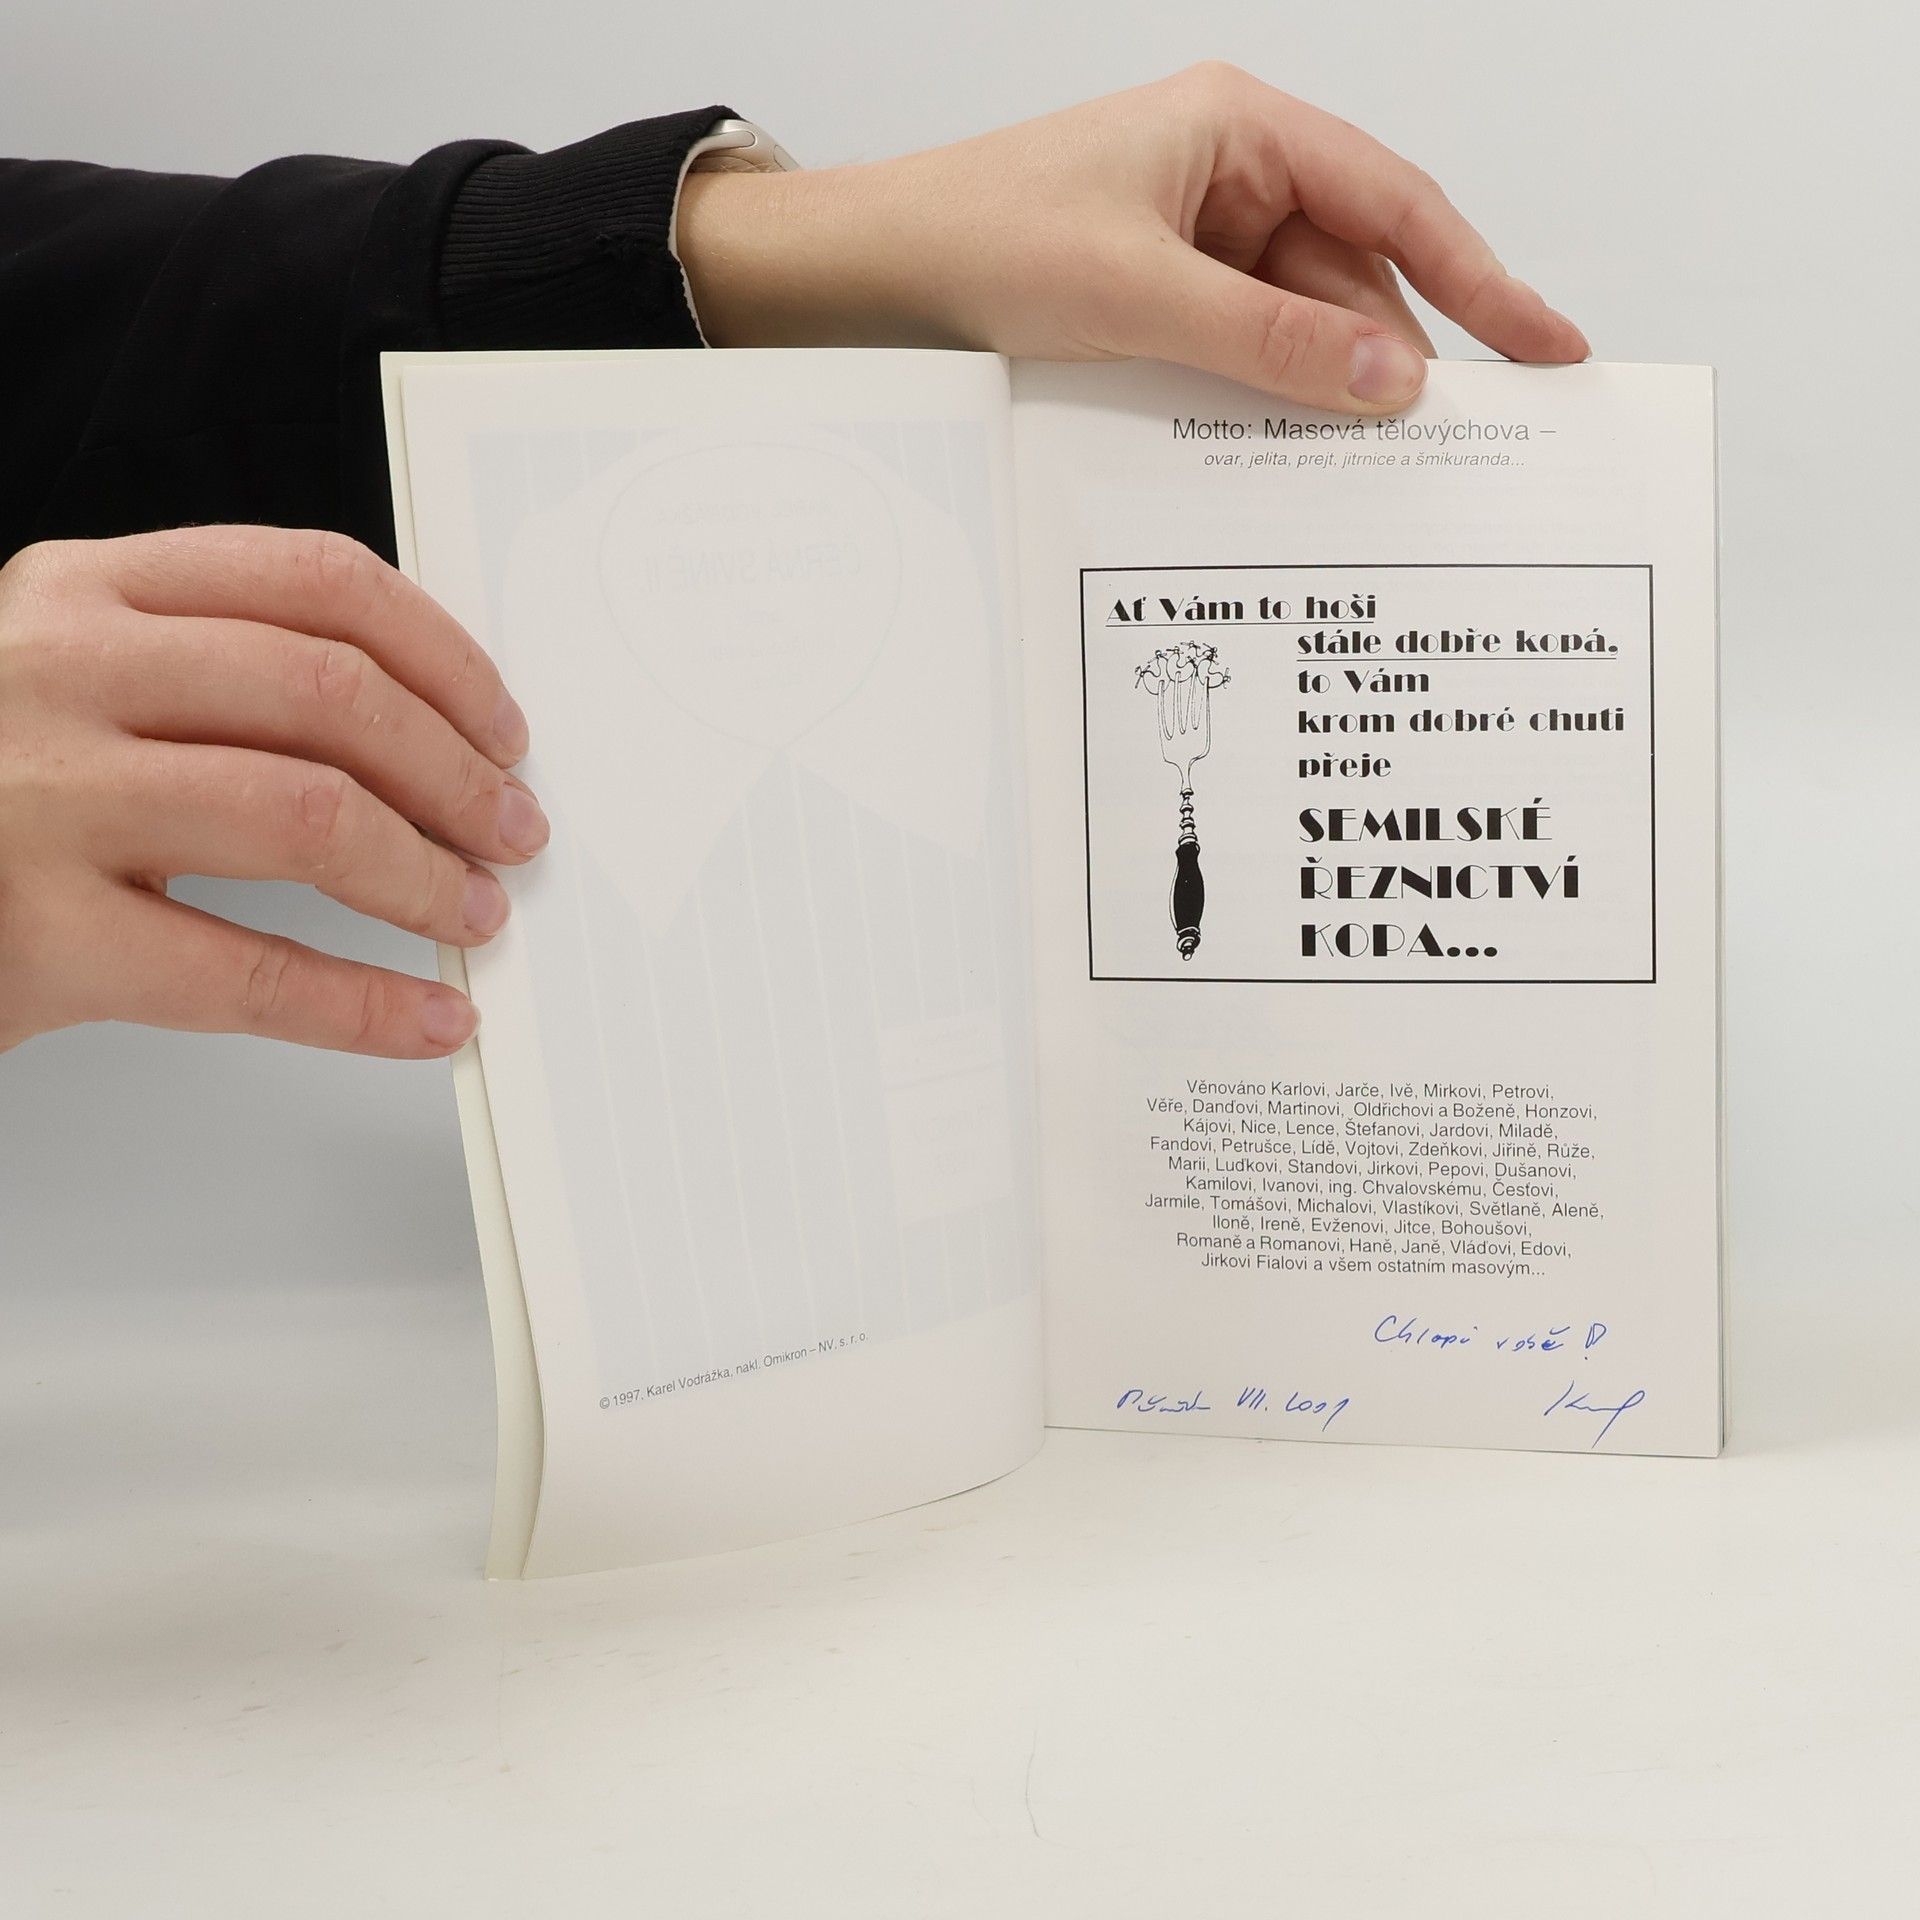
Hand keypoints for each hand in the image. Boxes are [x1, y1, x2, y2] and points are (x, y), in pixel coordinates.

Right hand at [0, 527, 546, 1057]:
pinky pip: (253, 973)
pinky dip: (368, 1006)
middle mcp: (61, 669)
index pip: (317, 582)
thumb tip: (421, 727)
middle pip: (335, 697)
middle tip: (510, 830)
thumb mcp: (66, 670)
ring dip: (429, 877)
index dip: (444, 657)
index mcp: (82, 586)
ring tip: (475, 913)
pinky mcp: (40, 936)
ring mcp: (43, 800)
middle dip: (459, 774)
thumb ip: (208, 665)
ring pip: (312, 820)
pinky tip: (429, 1018)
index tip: (502, 725)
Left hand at [677, 64, 1587, 411]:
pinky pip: (1246, 348)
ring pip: (1303, 320)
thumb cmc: (975, 240)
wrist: (865, 278)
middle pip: (1356, 271)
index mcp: (1238, 129)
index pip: (1394, 204)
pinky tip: (1288, 447)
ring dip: (1330, 386)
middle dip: (1401, 354)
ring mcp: (1195, 240)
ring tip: (1375, 463)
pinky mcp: (1161, 298)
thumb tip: (1390, 378)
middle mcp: (1228, 175)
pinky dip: (1271, 396)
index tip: (1548, 344)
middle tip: (1463, 444)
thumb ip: (1270, 340)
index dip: (1482, 279)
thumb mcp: (1137, 295)